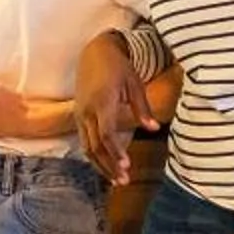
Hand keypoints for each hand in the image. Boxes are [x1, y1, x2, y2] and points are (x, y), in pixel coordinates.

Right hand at [74, 33, 154, 184]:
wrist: (95, 52)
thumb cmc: (118, 67)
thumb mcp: (134, 84)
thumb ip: (142, 109)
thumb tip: (154, 129)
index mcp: (102, 101)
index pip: (106, 133)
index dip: (115, 151)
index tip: (126, 165)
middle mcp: (87, 111)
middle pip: (95, 145)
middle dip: (109, 165)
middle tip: (124, 181)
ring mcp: (80, 114)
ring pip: (87, 147)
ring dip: (101, 165)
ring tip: (116, 180)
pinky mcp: (78, 116)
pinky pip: (84, 141)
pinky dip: (95, 156)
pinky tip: (107, 166)